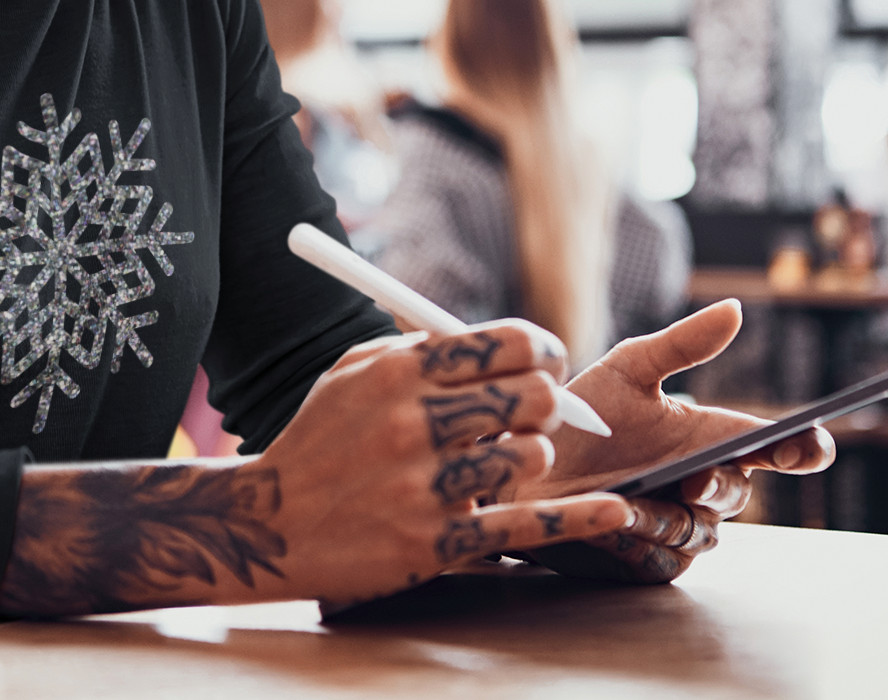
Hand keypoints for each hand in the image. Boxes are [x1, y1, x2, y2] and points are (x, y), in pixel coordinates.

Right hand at [253, 321, 630, 607]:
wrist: (271, 523)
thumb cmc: (321, 439)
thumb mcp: (352, 373)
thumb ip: (418, 350)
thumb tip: (495, 343)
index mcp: (396, 374)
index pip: (502, 343)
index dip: (539, 348)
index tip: (544, 359)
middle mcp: (413, 424)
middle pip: (531, 396)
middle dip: (544, 399)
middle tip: (533, 410)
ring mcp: (426, 487)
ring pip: (532, 455)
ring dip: (531, 456)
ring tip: (503, 461)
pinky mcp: (436, 544)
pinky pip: (527, 526)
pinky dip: (580, 519)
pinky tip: (617, 512)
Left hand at [520, 300, 833, 583]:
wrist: (525, 459)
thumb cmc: (581, 415)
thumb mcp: (627, 370)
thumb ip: (682, 344)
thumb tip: (735, 308)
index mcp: (708, 438)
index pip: (774, 448)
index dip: (803, 449)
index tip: (809, 444)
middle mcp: (702, 485)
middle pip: (737, 493)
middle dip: (720, 484)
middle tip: (697, 474)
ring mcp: (679, 526)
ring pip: (702, 532)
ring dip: (669, 515)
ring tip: (630, 500)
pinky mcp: (650, 559)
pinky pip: (665, 560)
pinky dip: (642, 540)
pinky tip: (614, 520)